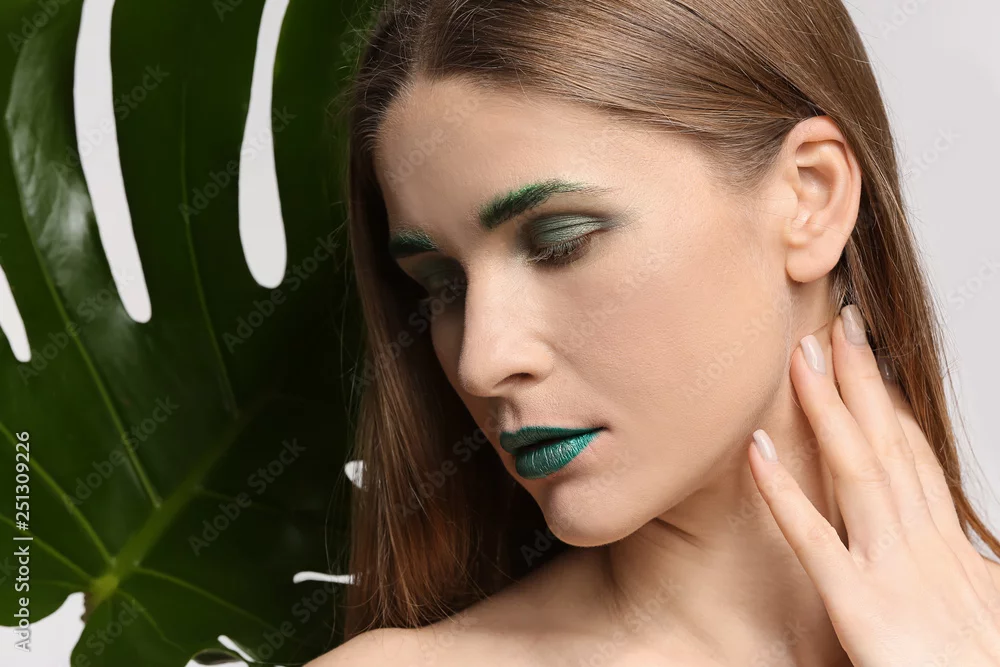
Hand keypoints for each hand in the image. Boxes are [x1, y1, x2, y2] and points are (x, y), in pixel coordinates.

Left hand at [747, 304, 999, 665]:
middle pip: (888, 444)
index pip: (912, 457)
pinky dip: (782, 490)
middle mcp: (920, 544)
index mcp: (945, 546)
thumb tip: (971, 559)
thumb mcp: (983, 610)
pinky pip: (812, 538)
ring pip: (856, 469)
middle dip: (862, 381)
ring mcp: (890, 569)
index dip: (891, 405)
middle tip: (838, 324)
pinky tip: (754, 449)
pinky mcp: (859, 604)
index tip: (869, 359)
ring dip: (827, 408)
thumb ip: (964, 574)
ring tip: (799, 357)